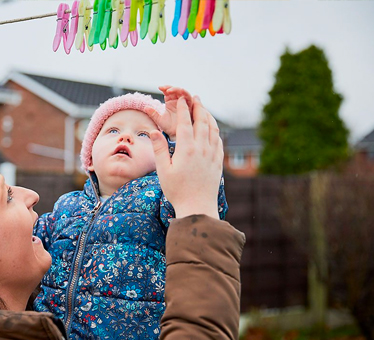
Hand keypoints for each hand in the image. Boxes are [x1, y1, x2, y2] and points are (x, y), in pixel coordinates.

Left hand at [144, 86, 192, 137]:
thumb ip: (153, 114)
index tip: (160, 87)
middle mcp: (178, 102)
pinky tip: (181, 96)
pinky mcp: (190, 108)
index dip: (165, 88)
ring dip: (178, 89)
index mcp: (170, 102)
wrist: (176, 136)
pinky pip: (190, 99)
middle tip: (165, 89)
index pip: (169, 92)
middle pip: (177, 90)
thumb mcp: (159, 120)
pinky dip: (186, 95)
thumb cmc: (168, 128)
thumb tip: (145, 108)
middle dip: (171, 88)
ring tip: (171, 90)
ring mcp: (185, 104)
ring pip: (184, 93)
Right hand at [150, 96, 222, 219]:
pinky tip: (213, 129)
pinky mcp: (218, 162)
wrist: (198, 207)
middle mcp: (202, 149)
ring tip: (204, 109)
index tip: (182, 100)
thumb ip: (159, 149)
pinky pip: (219, 141)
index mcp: (186, 149)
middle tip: (196, 97)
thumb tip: (154, 131)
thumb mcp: (163, 171)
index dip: (183, 109)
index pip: (185, 123)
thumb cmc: (177, 191)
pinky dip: (216, 130)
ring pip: (213, 129)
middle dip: (199, 107)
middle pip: (202, 122)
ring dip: (208, 116)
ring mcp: (212, 155)